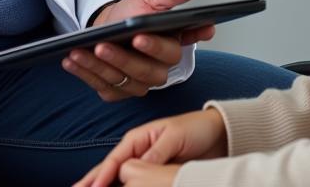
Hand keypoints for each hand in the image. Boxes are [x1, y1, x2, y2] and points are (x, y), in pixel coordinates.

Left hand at [62, 0, 216, 101]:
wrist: (111, 26)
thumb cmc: (134, 14)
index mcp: (171, 48)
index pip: (169, 51)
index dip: (155, 46)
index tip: (139, 36)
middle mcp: (157, 71)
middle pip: (144, 71)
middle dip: (121, 58)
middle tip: (103, 45)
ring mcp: (136, 84)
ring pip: (120, 79)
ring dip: (97, 66)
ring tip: (80, 51)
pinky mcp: (116, 92)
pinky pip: (100, 86)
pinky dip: (84, 73)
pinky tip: (70, 60)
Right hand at [73, 109, 226, 186]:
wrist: (218, 134)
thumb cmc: (195, 130)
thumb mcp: (174, 137)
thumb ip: (155, 152)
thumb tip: (133, 168)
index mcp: (139, 137)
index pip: (115, 159)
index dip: (102, 175)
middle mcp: (138, 150)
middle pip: (109, 168)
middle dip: (91, 180)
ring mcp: (145, 162)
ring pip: (118, 177)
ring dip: (103, 184)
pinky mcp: (154, 173)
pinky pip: (133, 183)